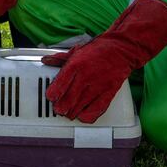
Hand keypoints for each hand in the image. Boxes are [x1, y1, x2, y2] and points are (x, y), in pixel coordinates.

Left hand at [42, 0, 166, 122]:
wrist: (121, 49)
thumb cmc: (97, 50)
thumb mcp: (76, 51)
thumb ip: (59, 58)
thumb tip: (45, 60)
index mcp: (75, 65)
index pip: (59, 85)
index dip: (53, 94)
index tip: (50, 97)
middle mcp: (85, 77)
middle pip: (68, 99)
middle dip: (61, 107)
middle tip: (58, 109)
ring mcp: (97, 86)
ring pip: (80, 106)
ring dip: (72, 113)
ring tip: (68, 113)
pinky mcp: (108, 92)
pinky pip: (97, 109)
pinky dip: (88, 116)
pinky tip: (82, 116)